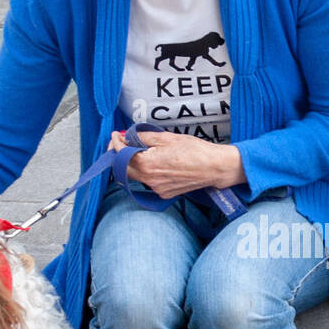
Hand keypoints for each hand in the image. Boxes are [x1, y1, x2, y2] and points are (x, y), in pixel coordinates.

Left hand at [107, 129, 242, 197]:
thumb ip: (143, 137)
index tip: (116, 135)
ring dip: (132, 164)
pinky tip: (154, 163)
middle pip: (123, 169)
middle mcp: (149, 180)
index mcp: (147, 164)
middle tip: (121, 143)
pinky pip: (148, 182)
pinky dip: (146, 172)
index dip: (115, 143)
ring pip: (136, 177)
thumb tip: (128, 136)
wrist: (213, 167)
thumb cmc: (194, 150)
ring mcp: (157, 189)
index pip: (121, 154)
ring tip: (138, 151)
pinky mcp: (164, 193)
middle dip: (119, 155)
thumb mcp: (166, 137)